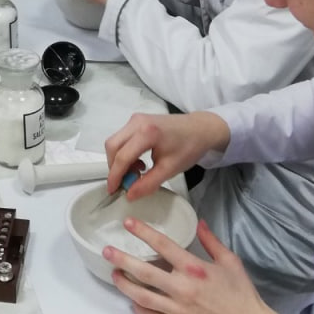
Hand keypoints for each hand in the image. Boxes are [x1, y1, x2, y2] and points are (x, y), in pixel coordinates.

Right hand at [104, 109, 230, 198]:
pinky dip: (125, 151)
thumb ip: (148, 183)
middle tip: (125, 182)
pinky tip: (139, 161)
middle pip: (112, 145)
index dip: (115, 176)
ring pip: (115, 141)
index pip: (122, 157)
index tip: (113, 190)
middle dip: (114, 167)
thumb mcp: (170, 169)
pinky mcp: (137, 120)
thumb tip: (130, 194)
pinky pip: (122, 137)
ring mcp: (136, 119)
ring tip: (137, 172)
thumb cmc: (189, 147)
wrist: (200, 129)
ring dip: (120, 159)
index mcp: (147, 133)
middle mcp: (137, 122)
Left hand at [106, 219, 278, 313]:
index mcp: (194, 269)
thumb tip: (199, 223)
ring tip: (114, 275)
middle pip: (144, 272)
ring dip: (125, 285)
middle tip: (107, 252)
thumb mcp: (230, 262)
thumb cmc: (242, 294)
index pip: (163, 246)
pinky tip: (133, 302)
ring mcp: (177, 311)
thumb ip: (211, 241)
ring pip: (142, 297)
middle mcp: (182, 289)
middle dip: (122, 260)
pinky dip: (139, 309)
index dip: (143, 232)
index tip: (128, 223)